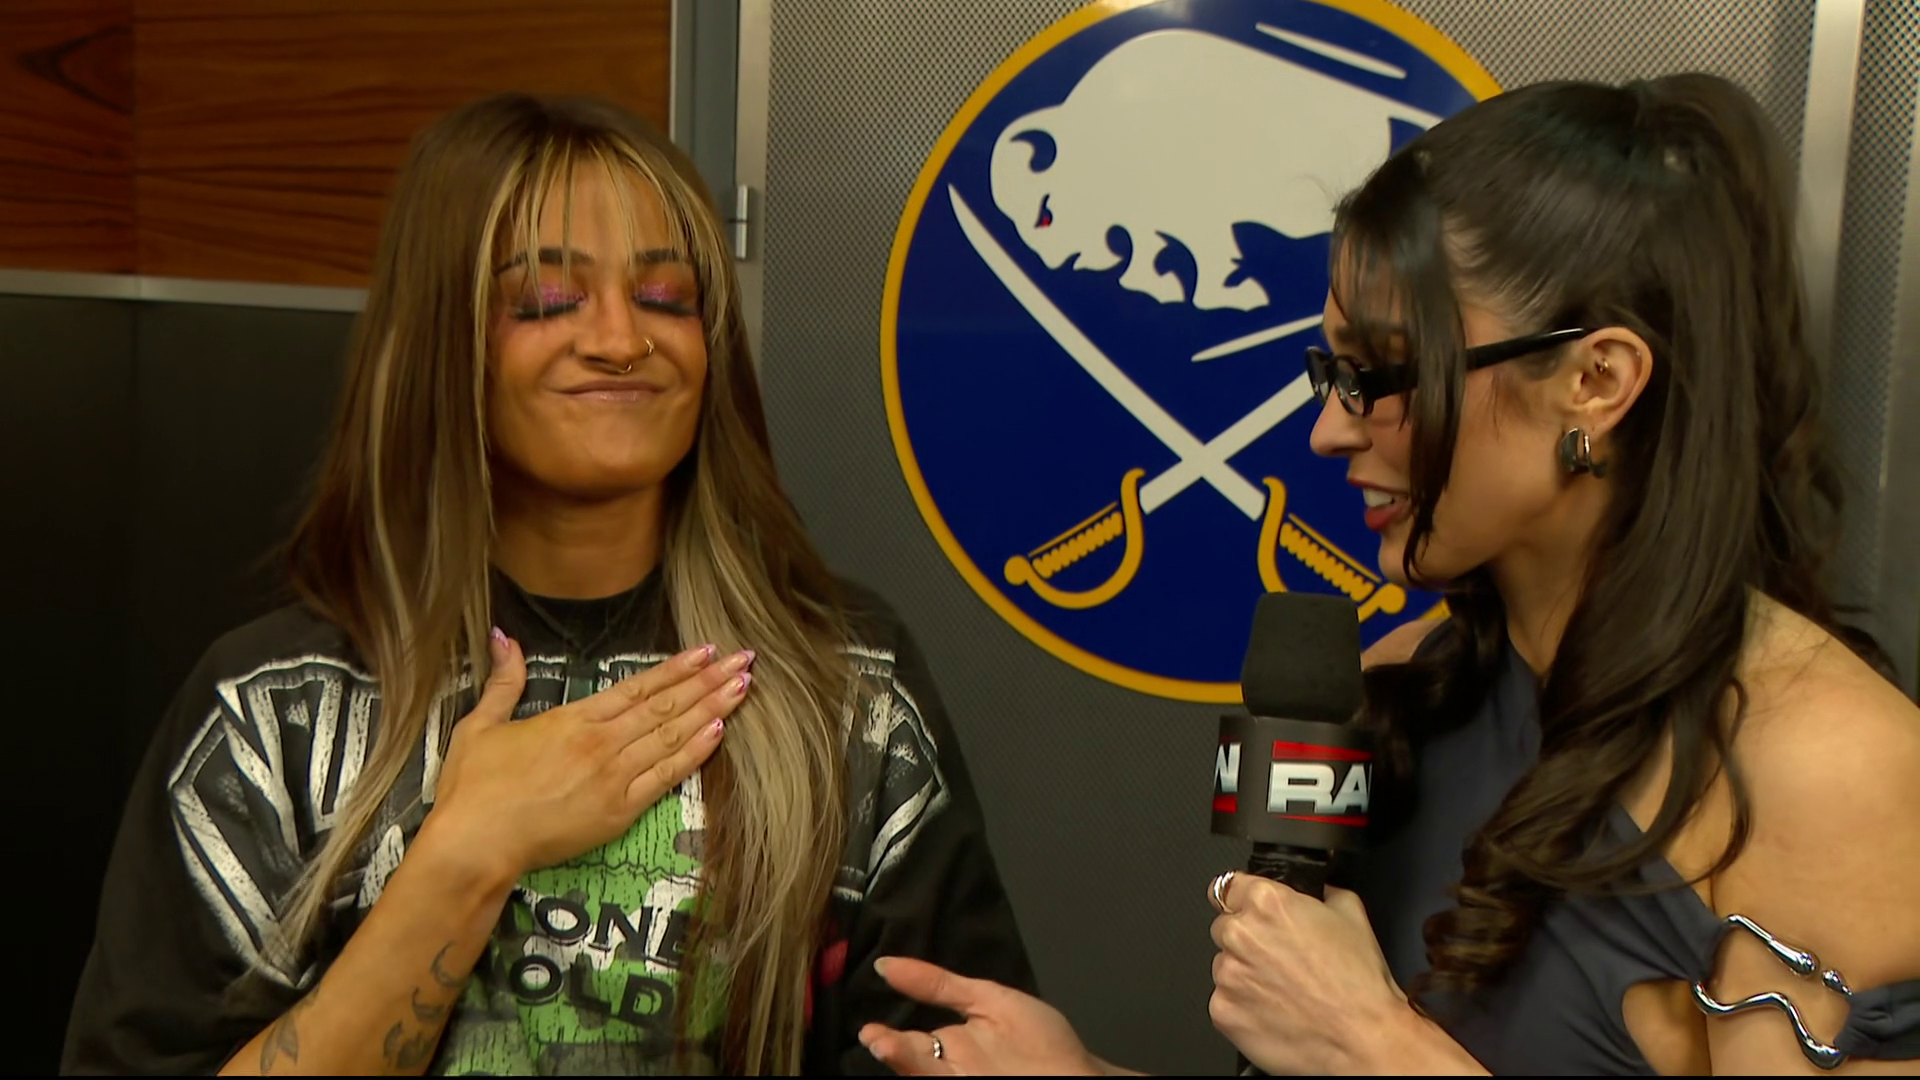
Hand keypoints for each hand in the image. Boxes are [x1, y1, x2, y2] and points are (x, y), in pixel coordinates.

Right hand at [425, 631, 749, 884]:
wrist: (476, 843)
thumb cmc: (473, 788)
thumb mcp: (481, 725)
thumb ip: (504, 681)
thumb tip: (503, 636)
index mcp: (573, 719)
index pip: (638, 687)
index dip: (676, 668)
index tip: (707, 651)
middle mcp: (601, 743)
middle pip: (666, 706)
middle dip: (709, 681)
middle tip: (744, 660)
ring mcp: (614, 777)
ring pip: (673, 735)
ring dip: (712, 709)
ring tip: (744, 688)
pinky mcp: (619, 812)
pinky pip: (666, 777)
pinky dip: (695, 752)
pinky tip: (719, 731)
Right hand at [858, 957, 1107, 1075]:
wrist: (1082, 1076)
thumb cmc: (1040, 1040)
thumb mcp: (991, 1001)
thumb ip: (941, 984)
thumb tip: (886, 963)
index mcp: (949, 1045)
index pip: (908, 1043)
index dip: (888, 1039)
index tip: (868, 1029)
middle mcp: (951, 1070)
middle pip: (915, 1065)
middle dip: (896, 1055)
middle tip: (877, 1041)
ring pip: (928, 1077)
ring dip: (910, 1067)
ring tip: (891, 1050)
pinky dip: (934, 1077)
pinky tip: (929, 1070)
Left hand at [1208, 875, 1424, 1074]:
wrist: (1360, 1039)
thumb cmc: (1359, 983)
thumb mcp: (1351, 914)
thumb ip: (1321, 892)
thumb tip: (1316, 888)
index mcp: (1266, 902)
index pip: (1230, 887)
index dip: (1245, 901)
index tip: (1252, 914)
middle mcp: (1240, 934)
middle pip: (1225, 927)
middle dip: (1247, 939)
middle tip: (1279, 959)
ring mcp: (1227, 975)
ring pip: (1224, 965)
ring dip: (1244, 973)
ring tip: (1283, 989)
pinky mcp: (1222, 1011)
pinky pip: (1223, 1000)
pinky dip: (1242, 1005)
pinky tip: (1274, 1010)